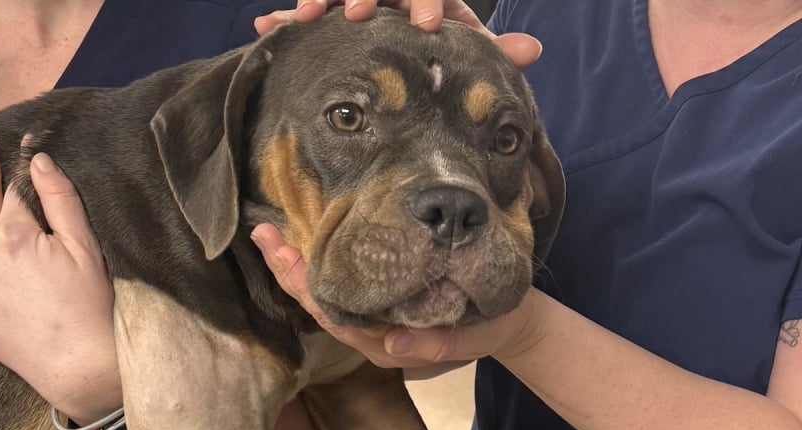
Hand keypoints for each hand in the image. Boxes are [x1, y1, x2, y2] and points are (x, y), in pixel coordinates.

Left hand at [251, 223, 545, 373]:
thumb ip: (435, 344)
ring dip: (298, 265)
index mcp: (385, 343)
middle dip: (288, 270)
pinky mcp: (384, 300)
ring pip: (327, 293)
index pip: (333, 316)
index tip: (281, 254)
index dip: (304, 287)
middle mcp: (371, 332)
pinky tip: (307, 240)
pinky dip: (322, 262)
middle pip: (320, 303)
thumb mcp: (472, 337)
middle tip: (262, 232)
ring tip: (272, 234)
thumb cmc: (490, 327)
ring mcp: (375, 317)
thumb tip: (392, 345)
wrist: (512, 322)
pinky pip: (344, 283)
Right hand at [255, 0, 543, 69]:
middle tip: (358, 15)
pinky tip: (268, 24)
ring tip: (306, 17)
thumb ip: (490, 47)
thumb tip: (533, 52)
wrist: (403, 22)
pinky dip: (290, 11)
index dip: (429, 3)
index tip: (428, 25)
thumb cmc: (433, 40)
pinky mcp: (330, 1)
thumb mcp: (459, 40)